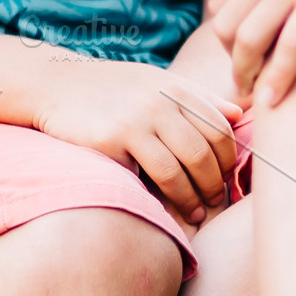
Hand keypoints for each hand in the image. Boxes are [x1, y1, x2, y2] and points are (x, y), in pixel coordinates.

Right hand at [28, 51, 237, 223]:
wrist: (55, 83)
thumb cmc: (113, 87)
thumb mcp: (158, 81)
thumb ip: (199, 97)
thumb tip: (239, 114)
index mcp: (177, 89)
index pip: (220, 130)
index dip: (229, 159)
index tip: (226, 178)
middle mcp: (159, 103)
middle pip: (202, 154)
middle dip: (213, 185)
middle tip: (215, 202)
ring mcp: (134, 122)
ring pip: (177, 171)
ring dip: (190, 199)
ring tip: (195, 214)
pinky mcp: (109, 141)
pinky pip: (143, 178)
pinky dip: (159, 198)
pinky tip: (164, 208)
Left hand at [211, 0, 295, 106]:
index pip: (220, 6)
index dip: (227, 37)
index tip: (242, 53)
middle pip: (226, 29)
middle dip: (234, 60)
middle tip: (248, 78)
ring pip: (249, 43)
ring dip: (247, 75)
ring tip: (255, 94)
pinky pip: (289, 49)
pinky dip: (278, 79)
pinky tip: (275, 100)